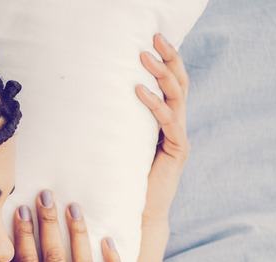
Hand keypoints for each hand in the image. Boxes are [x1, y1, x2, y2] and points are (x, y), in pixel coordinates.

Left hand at [136, 34, 190, 228]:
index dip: (167, 59)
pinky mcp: (177, 151)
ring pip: (177, 97)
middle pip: (179, 83)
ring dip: (161, 75)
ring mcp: (179, 137)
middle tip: (153, 39)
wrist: (137, 210)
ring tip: (144, 58)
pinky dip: (155, 105)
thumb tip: (96, 95)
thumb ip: (121, 119)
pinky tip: (140, 92)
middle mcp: (176, 125)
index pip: (172, 83)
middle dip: (168, 58)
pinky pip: (169, 122)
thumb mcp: (122, 140)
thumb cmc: (125, 176)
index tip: (153, 37)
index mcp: (166, 120)